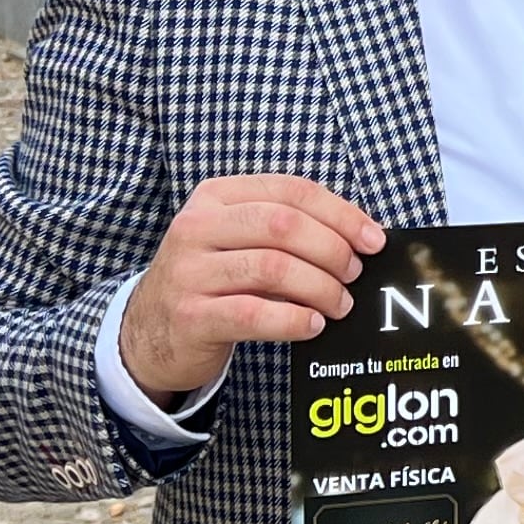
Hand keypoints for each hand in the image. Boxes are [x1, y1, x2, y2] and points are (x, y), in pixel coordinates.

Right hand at [118, 175, 385, 403]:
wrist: (149, 332)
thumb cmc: (214, 281)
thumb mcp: (238, 241)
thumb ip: (287, 230)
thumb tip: (363, 236)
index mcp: (215, 197)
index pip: (291, 191)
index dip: (341, 213)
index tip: (374, 239)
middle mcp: (196, 227)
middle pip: (283, 225)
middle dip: (333, 249)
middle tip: (355, 274)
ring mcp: (189, 272)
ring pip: (273, 267)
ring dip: (321, 287)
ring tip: (340, 304)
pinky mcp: (190, 317)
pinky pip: (255, 313)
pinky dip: (295, 319)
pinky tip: (313, 325)